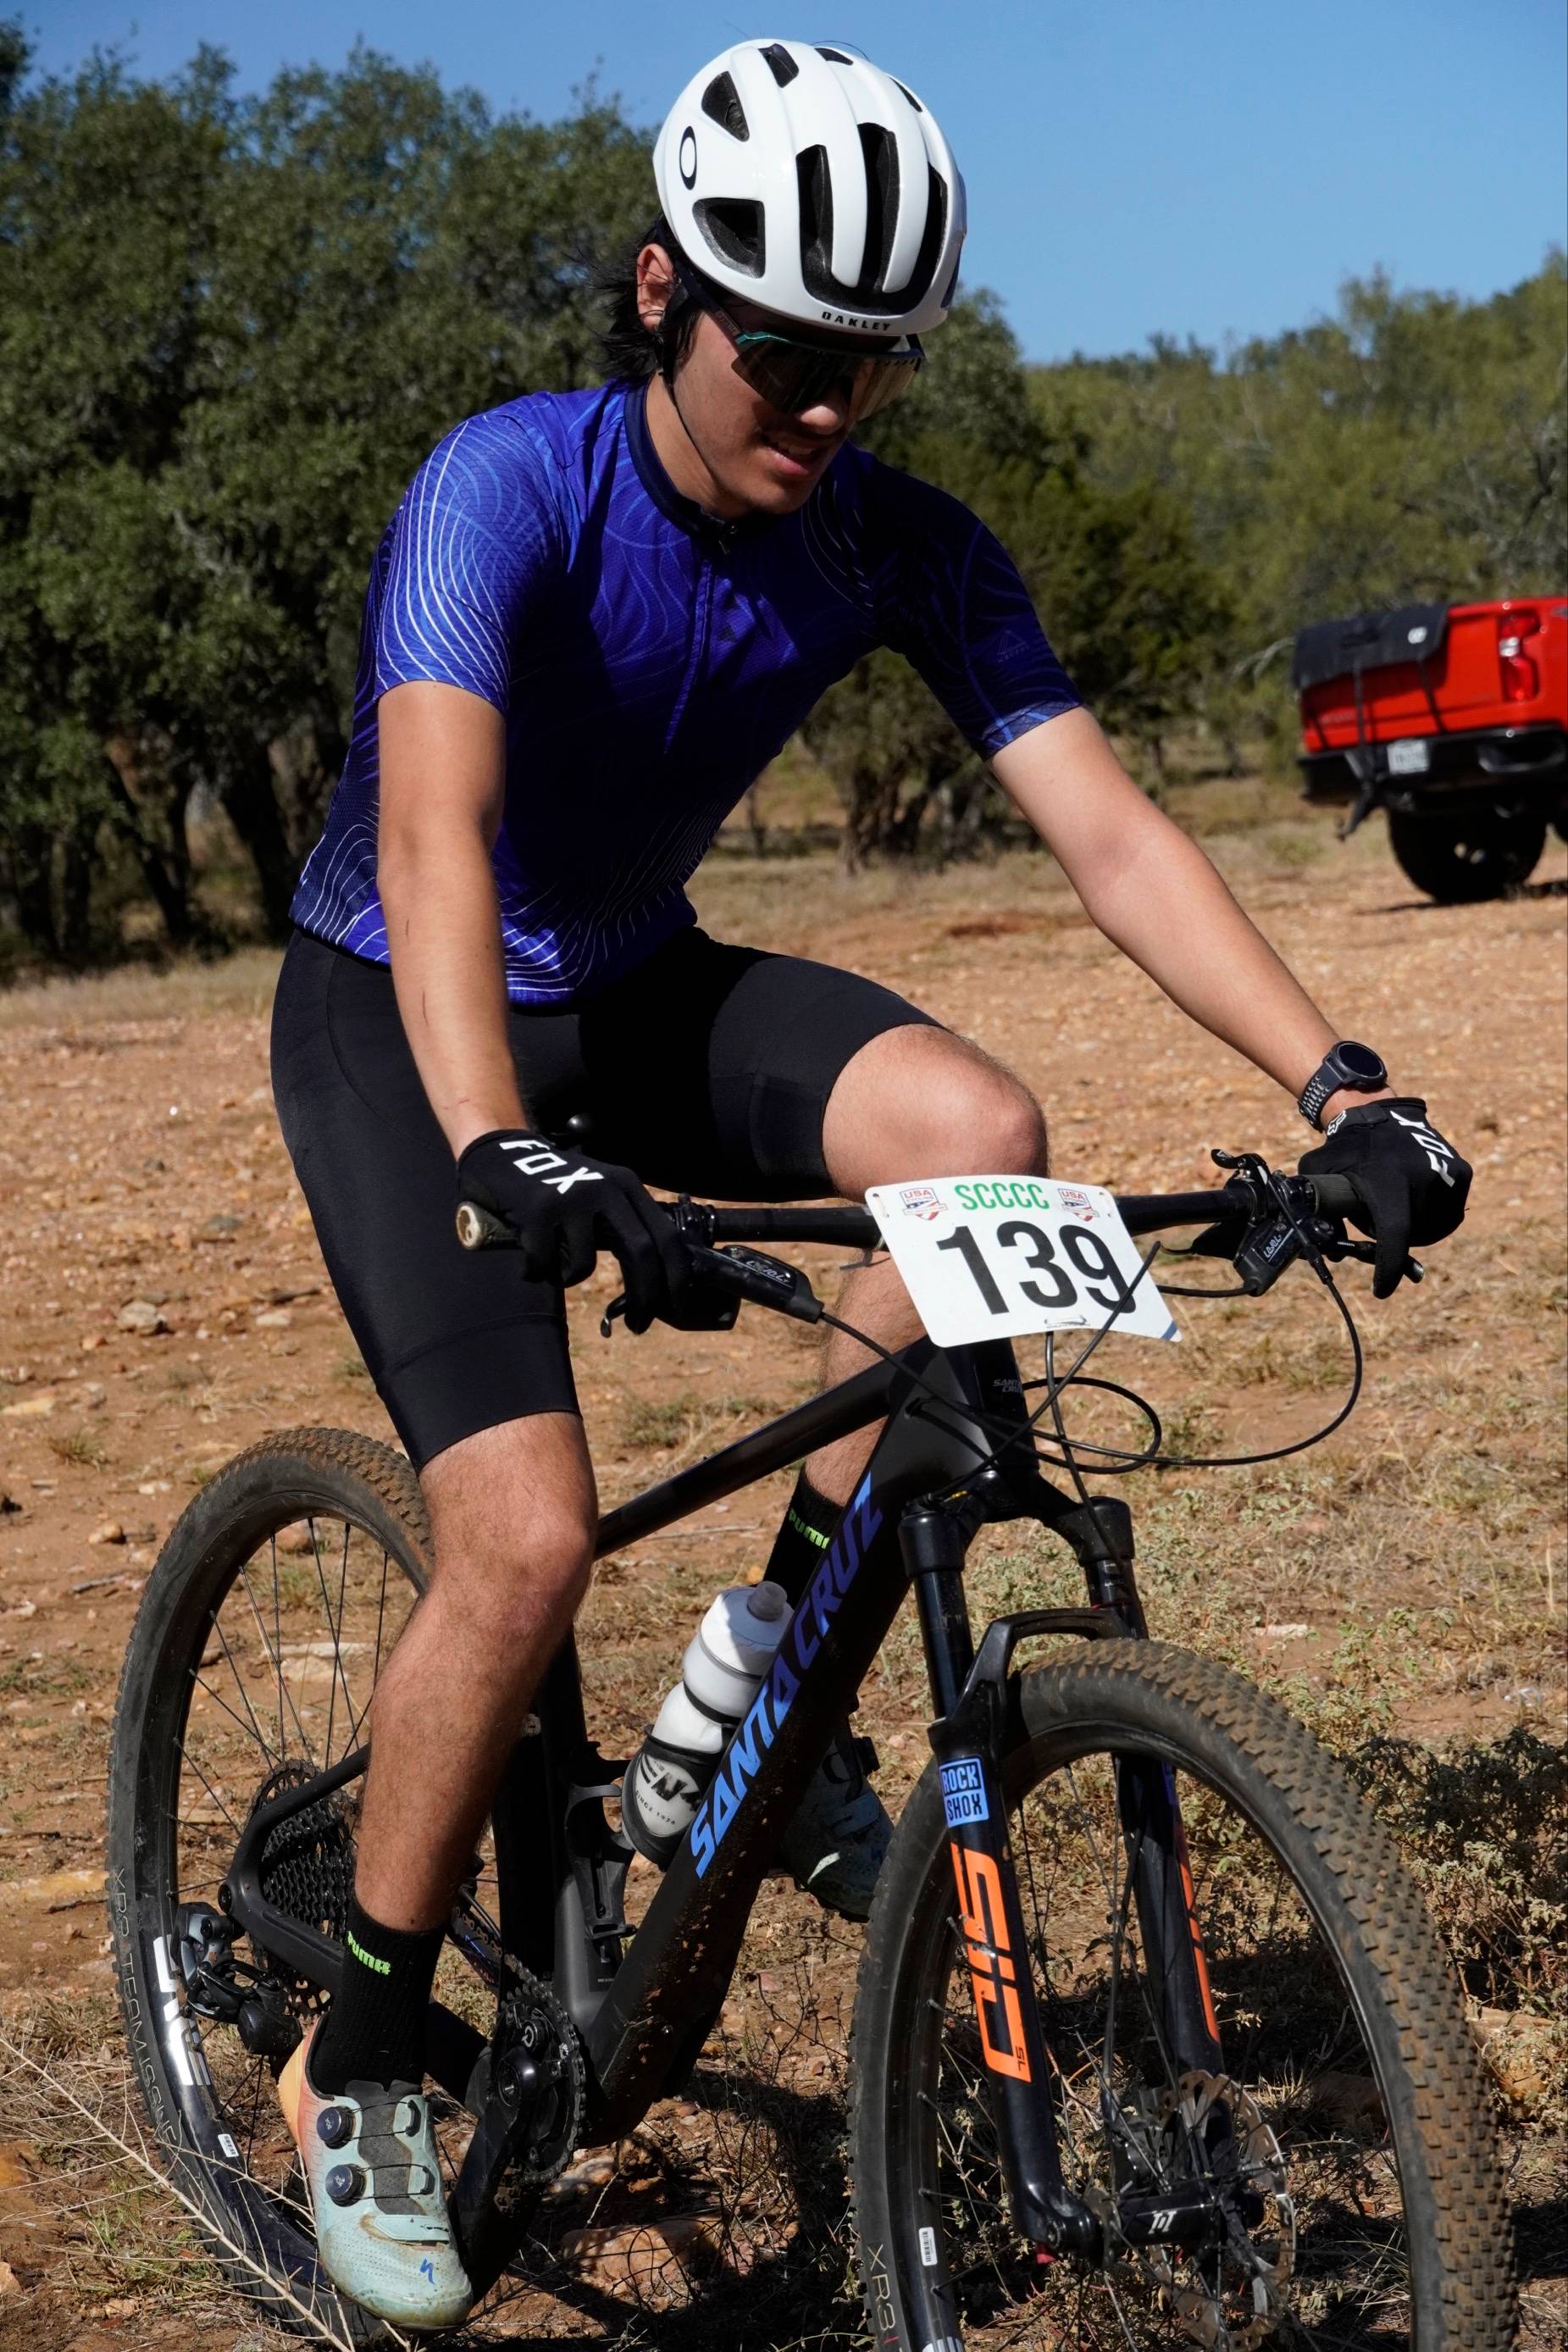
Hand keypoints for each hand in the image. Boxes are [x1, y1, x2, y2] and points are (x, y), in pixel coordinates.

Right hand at [456, 1131, 687, 1333]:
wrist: (504, 1157)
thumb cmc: (558, 1190)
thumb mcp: (601, 1196)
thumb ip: (627, 1227)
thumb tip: (657, 1282)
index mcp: (627, 1186)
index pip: (667, 1237)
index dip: (676, 1278)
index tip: (675, 1309)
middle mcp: (606, 1189)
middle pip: (641, 1252)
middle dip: (644, 1298)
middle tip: (638, 1325)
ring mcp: (572, 1197)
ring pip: (583, 1266)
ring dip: (568, 1278)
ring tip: (553, 1266)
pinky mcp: (539, 1210)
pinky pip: (545, 1263)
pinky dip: (537, 1272)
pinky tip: (529, 1260)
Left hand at [1299, 1098, 1471, 1298]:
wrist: (1382, 1114)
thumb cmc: (1345, 1149)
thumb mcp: (1320, 1174)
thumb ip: (1318, 1211)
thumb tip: (1327, 1251)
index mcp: (1387, 1182)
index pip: (1394, 1234)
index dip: (1389, 1267)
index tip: (1382, 1290)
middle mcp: (1422, 1178)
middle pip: (1412, 1235)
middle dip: (1395, 1239)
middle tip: (1380, 1223)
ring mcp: (1447, 1175)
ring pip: (1434, 1228)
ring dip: (1416, 1228)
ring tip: (1396, 1204)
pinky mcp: (1463, 1172)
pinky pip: (1450, 1213)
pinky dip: (1433, 1215)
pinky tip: (1415, 1198)